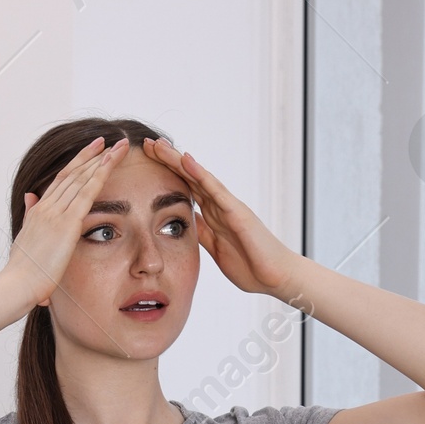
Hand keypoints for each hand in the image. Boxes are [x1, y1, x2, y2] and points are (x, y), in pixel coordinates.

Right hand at [5, 136, 128, 310]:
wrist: (18, 284)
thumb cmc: (22, 273)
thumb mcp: (25, 239)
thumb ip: (30, 216)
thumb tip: (30, 198)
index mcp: (38, 211)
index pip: (60, 182)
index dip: (75, 165)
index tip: (88, 153)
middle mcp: (46, 206)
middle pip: (72, 174)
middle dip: (90, 156)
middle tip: (106, 141)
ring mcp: (56, 212)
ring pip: (82, 177)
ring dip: (101, 159)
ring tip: (118, 146)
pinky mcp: (67, 223)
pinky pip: (88, 192)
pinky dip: (101, 174)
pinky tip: (112, 162)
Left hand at [143, 139, 303, 301]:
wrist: (277, 278)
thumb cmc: (252, 267)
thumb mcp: (217, 251)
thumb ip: (204, 234)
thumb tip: (187, 223)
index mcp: (214, 217)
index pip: (187, 190)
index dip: (168, 176)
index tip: (148, 164)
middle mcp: (221, 206)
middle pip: (190, 178)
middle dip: (169, 162)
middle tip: (148, 145)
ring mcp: (229, 207)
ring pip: (199, 178)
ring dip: (179, 161)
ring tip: (160, 145)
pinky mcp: (238, 213)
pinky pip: (215, 190)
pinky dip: (200, 175)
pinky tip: (186, 161)